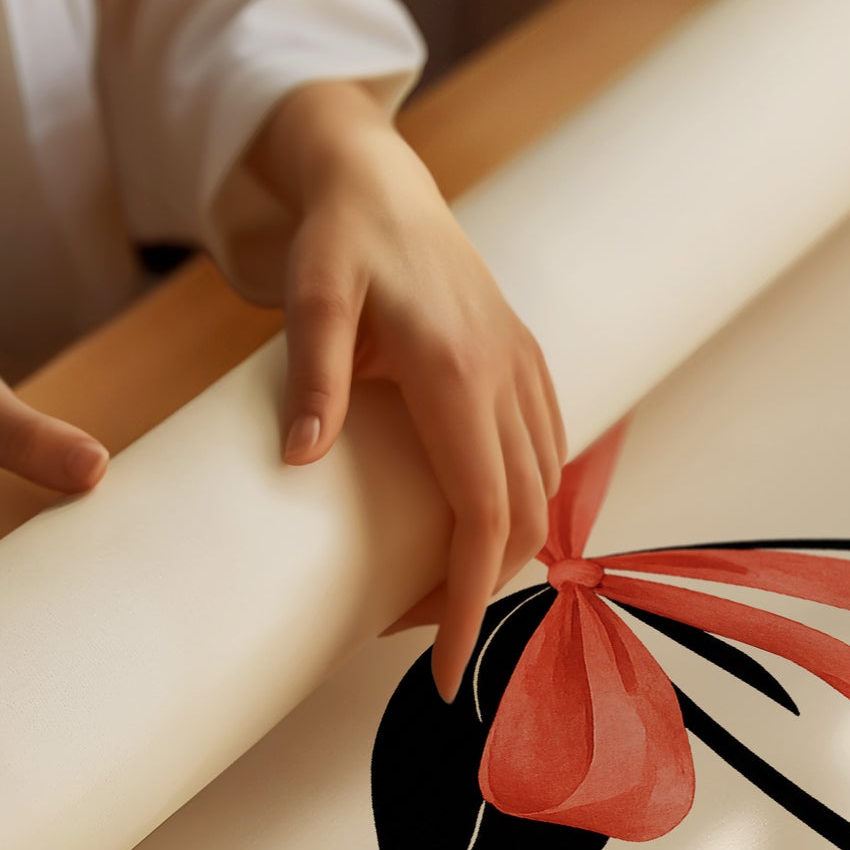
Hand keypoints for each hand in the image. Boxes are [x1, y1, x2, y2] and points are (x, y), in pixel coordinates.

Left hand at [244, 82, 567, 701]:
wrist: (382, 181)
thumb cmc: (340, 239)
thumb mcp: (311, 294)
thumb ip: (313, 374)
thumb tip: (302, 459)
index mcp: (456, 371)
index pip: (482, 514)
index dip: (464, 601)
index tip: (443, 668)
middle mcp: (506, 376)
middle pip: (522, 519)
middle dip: (478, 592)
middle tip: (417, 634)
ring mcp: (525, 370)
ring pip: (543, 493)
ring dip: (500, 554)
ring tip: (437, 590)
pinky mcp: (526, 365)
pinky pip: (548, 455)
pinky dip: (522, 508)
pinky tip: (479, 526)